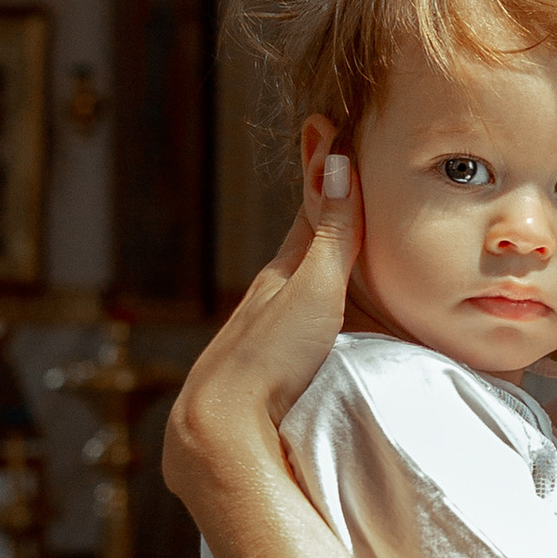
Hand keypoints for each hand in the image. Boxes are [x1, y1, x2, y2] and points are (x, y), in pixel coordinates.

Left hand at [164, 150, 361, 518]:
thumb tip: (336, 157)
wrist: (219, 428)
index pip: (312, 210)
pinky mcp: (266, 370)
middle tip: (337, 171)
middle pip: (303, 246)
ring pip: (295, 287)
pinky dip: (312, 305)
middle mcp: (269, 297)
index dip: (327, 172)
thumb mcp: (313, 288)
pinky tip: (313, 321)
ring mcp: (264, 334)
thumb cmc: (268, 358)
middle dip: (323, 211)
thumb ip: (332, 232)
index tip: (332, 129)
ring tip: (334, 244)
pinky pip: (295, 322)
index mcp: (283, 273)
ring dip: (317, 263)